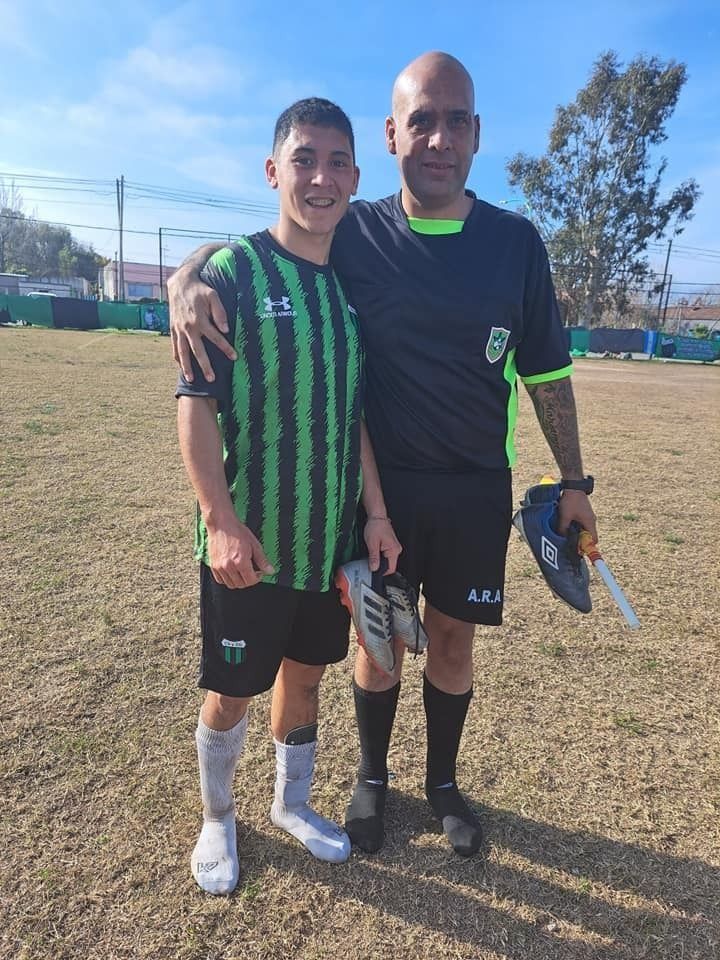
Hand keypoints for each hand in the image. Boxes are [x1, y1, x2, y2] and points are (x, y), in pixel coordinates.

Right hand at [168, 268, 234, 382]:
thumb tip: (226, 329)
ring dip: (187, 367)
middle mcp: (188, 327)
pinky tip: (181, 367)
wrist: (180, 284)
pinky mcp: (173, 329)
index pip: (215, 337)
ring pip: (183, 352)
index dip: (226, 348)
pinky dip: (177, 357)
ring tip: (191, 380)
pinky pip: (174, 346)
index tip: (234, 357)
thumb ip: (220, 312)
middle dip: (205, 365)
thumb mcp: (213, 296)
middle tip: (212, 379)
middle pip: (198, 350)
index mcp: (200, 319)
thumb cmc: (200, 290)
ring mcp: (179, 329)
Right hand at [207, 518, 274, 588]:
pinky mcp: (213, 566)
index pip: (251, 581)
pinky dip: (227, 579)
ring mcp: (219, 567)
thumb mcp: (254, 545)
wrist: (221, 524)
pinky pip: (220, 580)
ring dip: (238, 581)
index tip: (258, 572)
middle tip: (251, 571)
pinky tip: (232, 571)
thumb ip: (262, 560)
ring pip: (230, 584)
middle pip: (241, 584)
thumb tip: (270, 571)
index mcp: (241, 562)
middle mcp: (229, 567)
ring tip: (242, 571)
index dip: (257, 578)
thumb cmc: (238, 532)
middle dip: (248, 580)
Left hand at [364, 518, 401, 574]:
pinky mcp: (390, 546)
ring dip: (378, 560)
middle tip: (370, 559)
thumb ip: (374, 557)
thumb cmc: (375, 526)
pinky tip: (374, 550)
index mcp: (394, 550)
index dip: (381, 572)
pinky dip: (379, 555)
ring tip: (372, 551)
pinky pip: (385, 555)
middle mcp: (396, 549)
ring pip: (386, 560)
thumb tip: (374, 568)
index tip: (373, 570)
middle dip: (379, 565)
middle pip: (388, 565)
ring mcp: (394, 548)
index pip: (390, 568)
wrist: (377, 517)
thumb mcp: (372, 543)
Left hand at [557, 490, 597, 541]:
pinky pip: (582, 524)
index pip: (594, 540)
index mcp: (590, 523)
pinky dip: (576, 526)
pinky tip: (567, 525)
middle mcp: (591, 521)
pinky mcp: (584, 513)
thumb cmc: (571, 500)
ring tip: (567, 533)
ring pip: (584, 530)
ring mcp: (588, 516)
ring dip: (577, 533)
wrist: (574, 486)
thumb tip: (561, 538)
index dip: (587, 546)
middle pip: (588, 536)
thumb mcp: (565, 516)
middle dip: (580, 540)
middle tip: (570, 542)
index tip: (578, 549)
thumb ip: (563, 528)